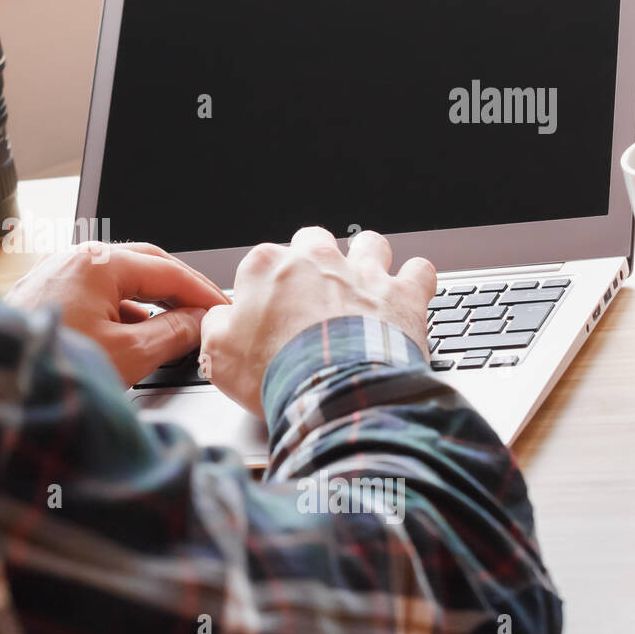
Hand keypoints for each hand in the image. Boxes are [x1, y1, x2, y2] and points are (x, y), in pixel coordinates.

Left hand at [4, 242, 228, 385]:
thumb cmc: (53, 368)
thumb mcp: (128, 355)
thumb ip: (171, 334)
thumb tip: (197, 322)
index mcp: (98, 264)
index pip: (167, 269)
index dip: (202, 291)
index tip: (223, 308)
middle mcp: (74, 260)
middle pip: (143, 265)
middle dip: (178, 288)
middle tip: (206, 308)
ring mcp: (56, 275)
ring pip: (118, 280)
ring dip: (150, 300)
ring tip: (176, 324)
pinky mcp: (45, 296)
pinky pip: (95, 294)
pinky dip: (122, 309)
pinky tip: (134, 333)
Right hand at [200, 227, 435, 414]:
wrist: (334, 392)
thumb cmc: (276, 373)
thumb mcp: (218, 355)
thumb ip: (216, 327)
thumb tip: (220, 321)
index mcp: (268, 267)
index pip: (261, 263)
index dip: (265, 290)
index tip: (267, 314)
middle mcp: (316, 259)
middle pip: (314, 241)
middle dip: (314, 262)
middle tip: (312, 296)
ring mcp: (362, 273)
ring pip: (369, 244)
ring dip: (367, 260)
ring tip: (363, 286)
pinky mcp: (402, 294)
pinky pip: (419, 270)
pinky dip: (415, 282)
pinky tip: (406, 297)